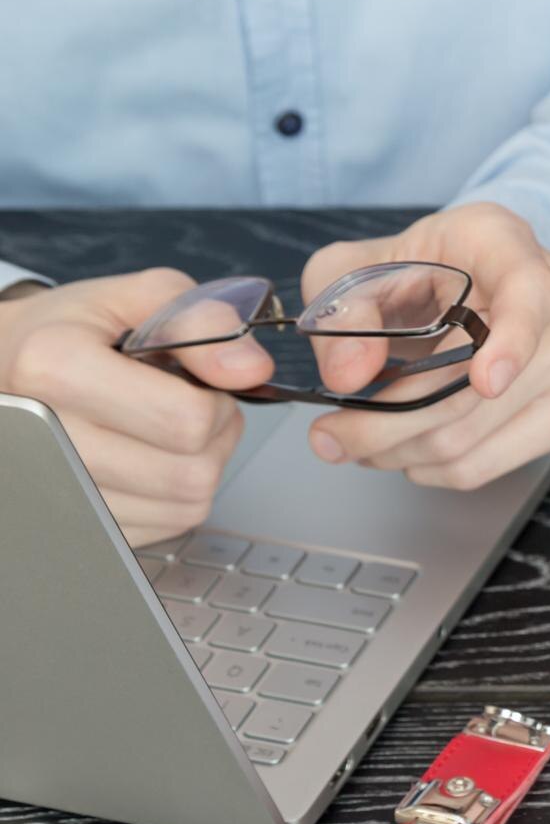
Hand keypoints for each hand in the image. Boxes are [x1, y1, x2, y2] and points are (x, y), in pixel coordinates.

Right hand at [0, 270, 273, 544]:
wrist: (9, 366)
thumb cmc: (73, 332)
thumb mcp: (136, 298)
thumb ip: (201, 320)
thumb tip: (251, 370)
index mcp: (55, 367)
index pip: (185, 419)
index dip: (214, 400)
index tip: (198, 383)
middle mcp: (47, 436)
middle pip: (191, 472)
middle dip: (215, 436)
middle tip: (191, 406)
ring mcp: (58, 488)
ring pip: (186, 505)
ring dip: (202, 466)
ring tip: (170, 430)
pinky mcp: (79, 523)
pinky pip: (168, 525)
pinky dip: (177, 495)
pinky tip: (151, 459)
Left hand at [300, 202, 549, 489]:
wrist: (461, 283)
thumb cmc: (413, 271)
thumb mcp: (353, 268)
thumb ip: (342, 311)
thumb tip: (350, 376)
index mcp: (506, 247)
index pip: (530, 292)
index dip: (513, 340)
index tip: (485, 381)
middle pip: (479, 388)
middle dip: (392, 422)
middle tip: (330, 435)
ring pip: (475, 433)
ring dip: (402, 450)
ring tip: (358, 438)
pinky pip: (490, 462)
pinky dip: (434, 468)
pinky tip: (405, 447)